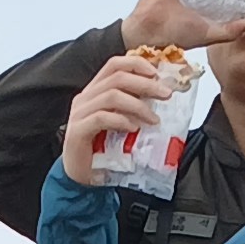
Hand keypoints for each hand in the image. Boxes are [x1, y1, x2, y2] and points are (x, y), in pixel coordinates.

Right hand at [58, 52, 183, 186]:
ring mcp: (79, 113)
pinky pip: (101, 118)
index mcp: (94, 91)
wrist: (81, 178)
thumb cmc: (103, 151)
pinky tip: (134, 129)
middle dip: (145, 84)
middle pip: (117, 78)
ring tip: (154, 119)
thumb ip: (132, 108)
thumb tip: (161, 96)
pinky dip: (121, 121)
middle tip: (166, 95)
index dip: (137, 64)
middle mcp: (85, 97)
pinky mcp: (78, 130)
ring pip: (111, 96)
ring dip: (138, 105)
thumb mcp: (121, 123)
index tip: (157, 75)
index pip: (114, 65)